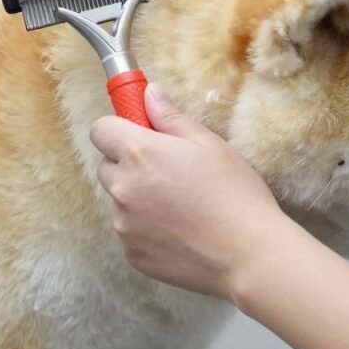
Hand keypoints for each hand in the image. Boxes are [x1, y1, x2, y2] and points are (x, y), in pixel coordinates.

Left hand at [89, 83, 291, 299]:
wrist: (248, 254)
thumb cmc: (233, 193)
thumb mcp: (208, 143)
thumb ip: (170, 116)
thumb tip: (149, 94)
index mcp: (138, 154)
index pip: (100, 131)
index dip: (118, 130)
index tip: (139, 135)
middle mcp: (122, 188)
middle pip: (106, 167)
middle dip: (127, 165)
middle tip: (166, 172)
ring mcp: (124, 224)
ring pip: (119, 201)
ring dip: (137, 199)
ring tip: (179, 206)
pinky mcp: (132, 254)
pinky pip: (129, 232)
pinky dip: (146, 229)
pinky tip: (179, 231)